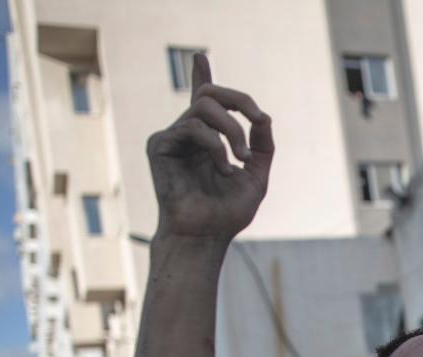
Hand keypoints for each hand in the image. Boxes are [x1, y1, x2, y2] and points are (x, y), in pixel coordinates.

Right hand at [147, 53, 272, 240]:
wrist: (206, 235)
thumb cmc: (228, 212)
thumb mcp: (257, 175)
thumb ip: (262, 145)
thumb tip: (262, 116)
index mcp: (207, 140)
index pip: (203, 101)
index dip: (201, 76)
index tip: (199, 56)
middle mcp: (187, 134)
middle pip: (209, 93)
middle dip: (240, 100)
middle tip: (259, 120)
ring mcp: (172, 137)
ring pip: (205, 106)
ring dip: (232, 130)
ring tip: (239, 160)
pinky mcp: (160, 145)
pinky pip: (193, 127)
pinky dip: (215, 146)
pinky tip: (222, 169)